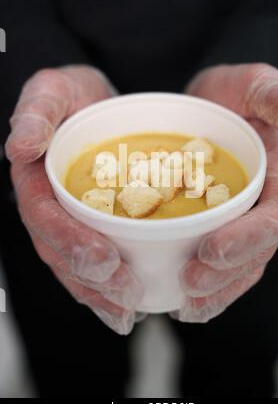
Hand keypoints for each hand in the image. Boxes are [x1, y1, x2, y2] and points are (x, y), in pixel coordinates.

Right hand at [5, 65, 142, 334]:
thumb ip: (36, 111)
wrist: (93, 106)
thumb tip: (20, 145)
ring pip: (77, 266)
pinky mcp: (95, 226)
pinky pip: (97, 262)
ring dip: (101, 294)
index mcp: (35, 180)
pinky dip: (110, 287)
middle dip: (90, 279)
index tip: (103, 259)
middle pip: (60, 252)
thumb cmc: (73, 97)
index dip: (69, 241)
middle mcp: (49, 206)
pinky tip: (131, 306)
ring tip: (128, 313)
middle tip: (126, 295)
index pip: (44, 218)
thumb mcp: (54, 90)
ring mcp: (70, 220)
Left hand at [177, 63, 277, 322]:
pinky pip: (218, 266)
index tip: (213, 249)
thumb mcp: (251, 84)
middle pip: (258, 250)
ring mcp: (242, 221)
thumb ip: (276, 96)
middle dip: (228, 273)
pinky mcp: (217, 229)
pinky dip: (204, 288)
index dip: (252, 236)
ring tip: (185, 305)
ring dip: (216, 291)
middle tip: (190, 283)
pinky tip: (179, 302)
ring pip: (239, 267)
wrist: (199, 109)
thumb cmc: (228, 95)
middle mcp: (265, 204)